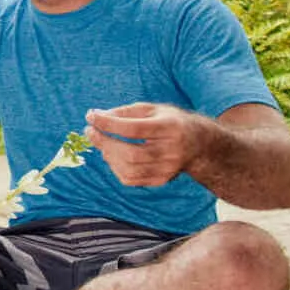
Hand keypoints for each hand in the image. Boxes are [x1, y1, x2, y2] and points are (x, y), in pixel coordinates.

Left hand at [85, 103, 203, 187]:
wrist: (199, 143)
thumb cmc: (169, 122)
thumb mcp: (152, 109)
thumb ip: (124, 112)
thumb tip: (95, 115)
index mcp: (171, 128)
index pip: (134, 129)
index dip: (109, 124)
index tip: (90, 116)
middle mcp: (172, 151)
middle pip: (131, 153)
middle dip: (104, 142)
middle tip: (90, 131)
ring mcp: (168, 169)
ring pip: (129, 169)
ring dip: (108, 155)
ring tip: (102, 142)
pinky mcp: (162, 180)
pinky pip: (131, 179)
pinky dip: (115, 167)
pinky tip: (113, 155)